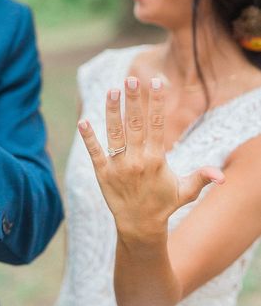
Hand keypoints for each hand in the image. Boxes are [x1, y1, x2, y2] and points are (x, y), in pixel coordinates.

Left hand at [78, 77, 224, 239]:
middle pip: (135, 125)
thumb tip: (222, 176)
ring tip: (112, 90)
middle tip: (131, 79)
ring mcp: (118, 167)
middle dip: (133, 101)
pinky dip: (89, 138)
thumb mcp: (185, 191)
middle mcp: (136, 161)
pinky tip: (83, 122)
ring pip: (114, 134)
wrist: (139, 227)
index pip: (157, 125)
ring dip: (112, 112)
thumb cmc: (163, 204)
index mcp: (156, 160)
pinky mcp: (102, 173)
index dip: (157, 103)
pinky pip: (95, 152)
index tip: (157, 82)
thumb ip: (201, 178)